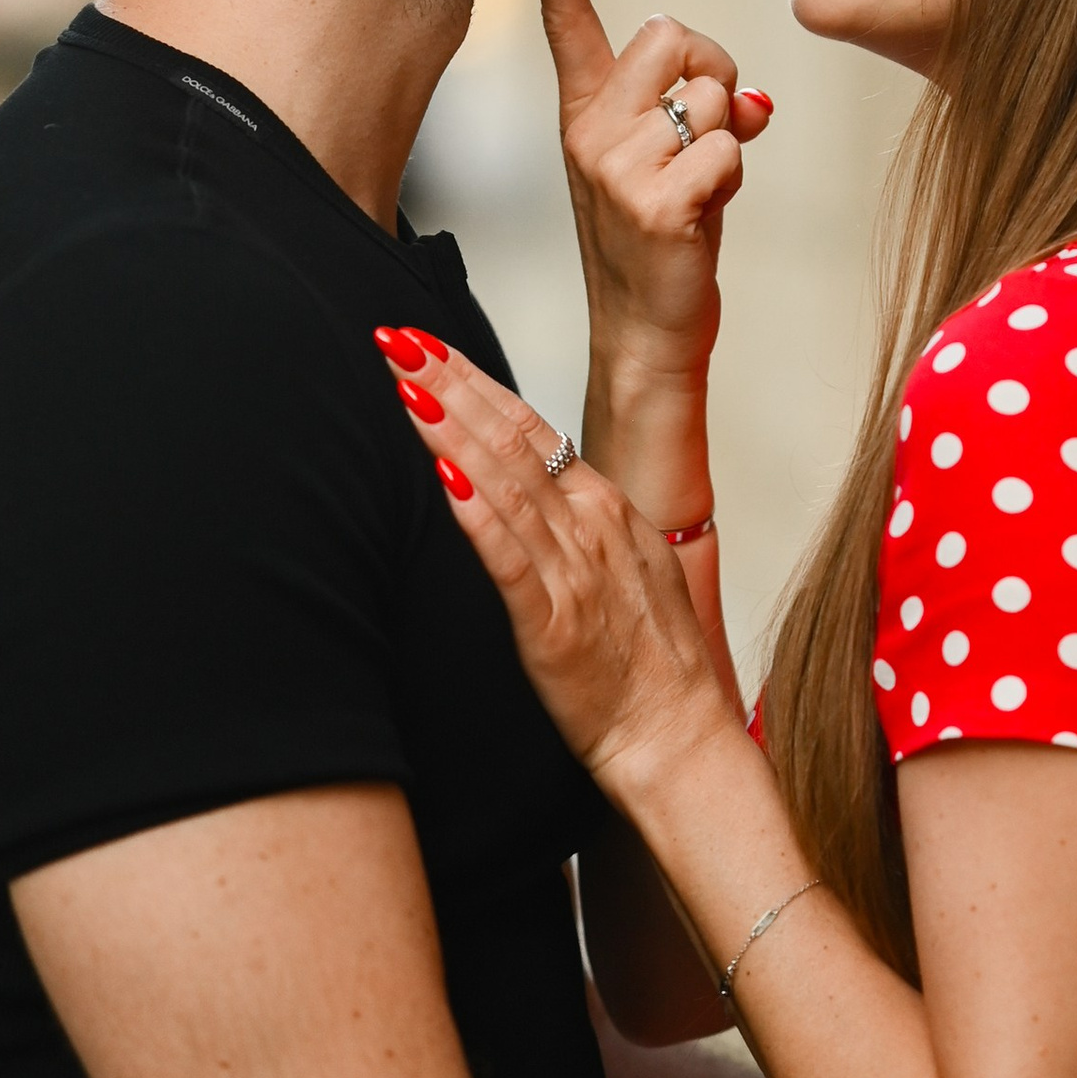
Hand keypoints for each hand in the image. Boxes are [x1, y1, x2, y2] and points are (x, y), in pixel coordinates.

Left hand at [383, 335, 732, 791]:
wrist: (679, 739)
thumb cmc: (650, 666)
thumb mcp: (624, 568)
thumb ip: (579, 522)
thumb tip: (534, 484)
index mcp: (606, 509)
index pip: (531, 427)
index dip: (475, 383)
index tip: (428, 347)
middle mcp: (590, 527)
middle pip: (510, 438)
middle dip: (449, 384)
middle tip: (397, 338)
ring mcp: (573, 572)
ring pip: (504, 484)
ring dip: (450, 429)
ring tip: (405, 384)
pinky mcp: (552, 624)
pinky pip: (509, 559)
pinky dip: (476, 513)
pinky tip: (444, 478)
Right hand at [523, 0, 772, 388]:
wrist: (646, 334)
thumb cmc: (664, 242)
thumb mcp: (676, 162)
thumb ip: (701, 114)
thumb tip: (752, 102)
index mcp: (584, 115)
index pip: (568, 27)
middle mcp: (589, 133)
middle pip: (670, 33)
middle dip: (713, 67)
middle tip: (707, 124)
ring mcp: (617, 168)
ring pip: (709, 97)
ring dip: (726, 138)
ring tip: (699, 187)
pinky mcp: (655, 204)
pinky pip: (726, 147)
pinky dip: (733, 177)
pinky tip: (704, 216)